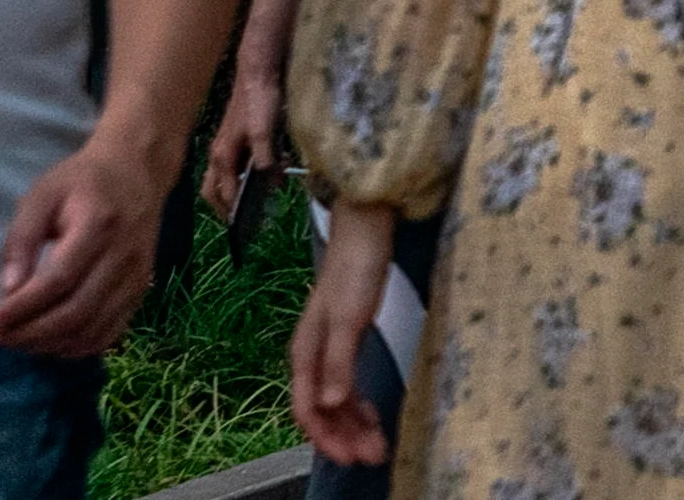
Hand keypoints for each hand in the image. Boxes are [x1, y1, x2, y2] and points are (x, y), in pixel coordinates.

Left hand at [0, 121, 170, 354]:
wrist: (136, 173)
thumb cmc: (82, 181)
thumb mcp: (42, 196)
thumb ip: (21, 239)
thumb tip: (7, 291)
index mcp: (100, 225)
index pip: (58, 281)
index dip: (20, 309)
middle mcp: (124, 258)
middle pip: (75, 313)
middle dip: (28, 334)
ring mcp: (137, 279)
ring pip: (92, 331)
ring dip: (48, 345)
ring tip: (14, 340)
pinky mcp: (140, 293)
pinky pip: (108, 335)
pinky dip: (74, 348)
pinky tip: (48, 342)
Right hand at [201, 72, 281, 221]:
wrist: (259, 72)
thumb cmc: (259, 102)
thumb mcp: (264, 133)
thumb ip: (265, 161)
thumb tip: (271, 185)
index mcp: (222, 156)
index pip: (222, 193)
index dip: (231, 211)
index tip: (243, 228)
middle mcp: (219, 154)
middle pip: (213, 188)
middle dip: (223, 206)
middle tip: (239, 220)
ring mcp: (227, 144)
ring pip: (225, 176)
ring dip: (234, 189)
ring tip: (254, 201)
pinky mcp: (237, 136)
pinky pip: (236, 163)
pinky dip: (245, 173)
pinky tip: (265, 174)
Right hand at [288, 199, 401, 463]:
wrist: (367, 226)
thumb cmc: (354, 265)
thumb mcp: (348, 318)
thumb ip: (338, 362)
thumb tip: (330, 403)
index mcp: (305, 354)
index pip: (308, 410)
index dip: (327, 438)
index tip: (351, 458)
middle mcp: (313, 356)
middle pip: (323, 411)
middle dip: (345, 437)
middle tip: (374, 456)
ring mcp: (330, 348)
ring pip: (336, 401)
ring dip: (354, 425)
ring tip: (378, 443)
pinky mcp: (348, 339)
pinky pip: (347, 384)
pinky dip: (360, 404)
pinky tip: (374, 413)